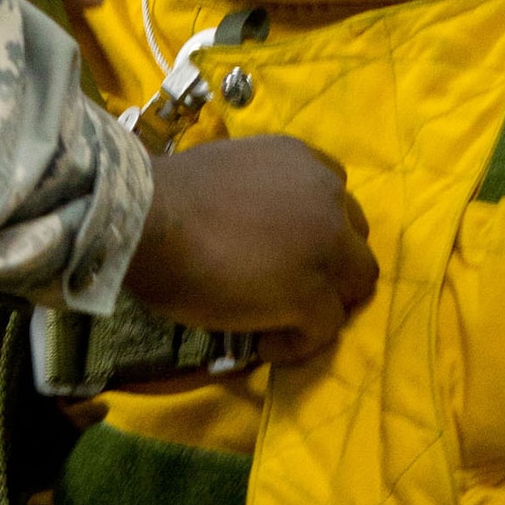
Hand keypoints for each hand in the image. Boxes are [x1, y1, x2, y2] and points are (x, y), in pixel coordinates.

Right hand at [125, 136, 377, 364]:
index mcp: (300, 160)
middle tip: (292, 285)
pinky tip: (264, 344)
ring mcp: (325, 247)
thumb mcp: (230, 170)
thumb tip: (254, 224)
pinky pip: (324, 329)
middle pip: (354, 242)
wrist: (149, 218)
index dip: (319, 226)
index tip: (291, 246)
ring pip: (355, 285)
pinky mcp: (312, 296)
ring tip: (282, 319)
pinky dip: (297, 342)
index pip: (335, 196)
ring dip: (324, 303)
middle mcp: (325, 196)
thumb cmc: (170, 193)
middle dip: (331, 265)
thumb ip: (260, 191)